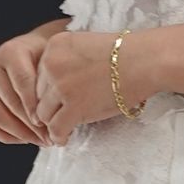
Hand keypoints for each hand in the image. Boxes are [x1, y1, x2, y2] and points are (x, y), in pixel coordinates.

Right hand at [0, 19, 68, 146]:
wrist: (36, 50)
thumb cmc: (49, 56)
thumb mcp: (54, 60)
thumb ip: (53, 80)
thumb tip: (56, 116)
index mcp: (10, 52)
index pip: (22, 82)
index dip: (35, 105)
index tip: (49, 123)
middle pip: (10, 103)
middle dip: (32, 125)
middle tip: (51, 137)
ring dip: (21, 134)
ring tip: (43, 141)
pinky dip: (7, 136)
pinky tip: (27, 139)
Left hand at [28, 25, 158, 142]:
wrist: (146, 61)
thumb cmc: (127, 53)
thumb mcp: (87, 45)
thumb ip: (70, 60)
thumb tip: (63, 86)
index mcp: (55, 45)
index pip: (39, 74)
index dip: (48, 90)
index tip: (56, 101)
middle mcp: (52, 64)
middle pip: (37, 94)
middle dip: (48, 107)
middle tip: (57, 118)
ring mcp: (61, 86)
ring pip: (43, 113)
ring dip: (51, 124)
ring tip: (61, 131)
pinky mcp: (73, 107)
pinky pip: (56, 128)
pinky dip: (59, 136)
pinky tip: (64, 139)